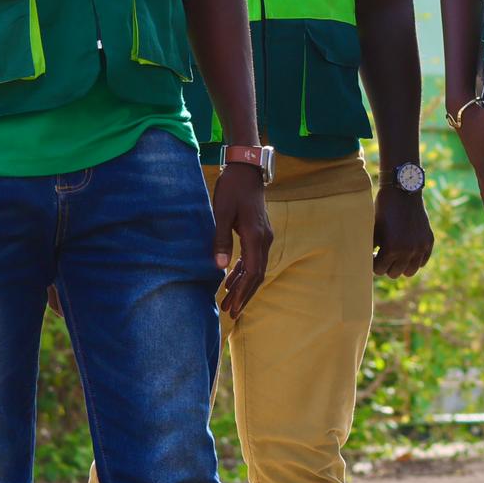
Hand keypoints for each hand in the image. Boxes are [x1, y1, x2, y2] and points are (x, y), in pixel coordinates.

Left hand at [211, 164, 273, 317]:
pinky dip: (243, 271)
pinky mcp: (259, 233)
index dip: (243, 292)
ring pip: (256, 267)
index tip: (233, 308)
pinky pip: (253, 258)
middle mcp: (264, 239)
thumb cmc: (232, 189)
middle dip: (244, 294)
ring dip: (243, 285)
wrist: (247, 170)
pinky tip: (231, 279)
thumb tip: (219, 269)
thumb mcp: (221, 213)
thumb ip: (221, 240)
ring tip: (229, 300)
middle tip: (231, 312)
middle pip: (257, 274)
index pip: (252, 272)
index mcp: (256, 236)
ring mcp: (264, 236)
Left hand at [373, 179, 434, 278]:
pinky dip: (414, 259)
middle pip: (394, 274)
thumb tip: (365, 263)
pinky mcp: (429, 241)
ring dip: (401, 266)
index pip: (379, 270)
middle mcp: (408, 251)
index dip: (373, 264)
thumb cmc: (383, 210)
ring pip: (410, 271)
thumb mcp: (373, 230)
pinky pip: (422, 261)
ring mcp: (420, 247)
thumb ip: (371, 249)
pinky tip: (407, 250)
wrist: (403, 191)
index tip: (372, 255)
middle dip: (386, 266)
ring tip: (395, 256)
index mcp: (392, 249)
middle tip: (382, 255)